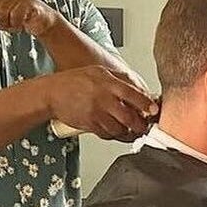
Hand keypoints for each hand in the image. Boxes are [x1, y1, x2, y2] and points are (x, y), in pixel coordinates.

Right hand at [44, 65, 158, 140]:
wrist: (52, 93)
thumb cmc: (75, 81)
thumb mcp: (98, 72)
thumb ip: (119, 79)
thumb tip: (139, 89)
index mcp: (108, 83)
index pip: (133, 95)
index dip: (146, 105)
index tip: (154, 111)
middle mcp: (103, 99)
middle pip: (130, 117)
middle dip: (141, 125)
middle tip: (145, 125)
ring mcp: (96, 113)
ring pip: (120, 129)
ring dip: (128, 132)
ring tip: (132, 130)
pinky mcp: (90, 124)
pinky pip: (107, 134)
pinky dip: (114, 135)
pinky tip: (116, 131)